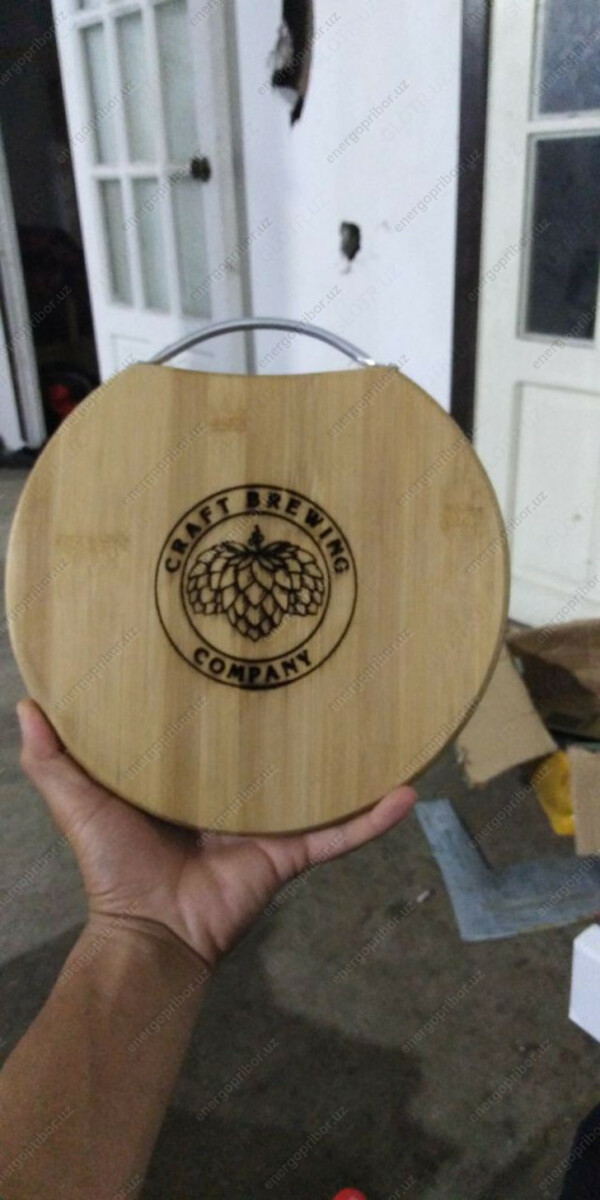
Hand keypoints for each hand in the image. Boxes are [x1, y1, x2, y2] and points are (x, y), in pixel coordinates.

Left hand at [17, 699, 415, 967]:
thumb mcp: (77, 801)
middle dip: (299, 714)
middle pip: (274, 749)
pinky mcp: (290, 853)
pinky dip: (374, 817)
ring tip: (386, 715)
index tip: (246, 646)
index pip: (215, 728)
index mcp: (191, 777)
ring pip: (318, 784)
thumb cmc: (112, 866)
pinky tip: (408, 788)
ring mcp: (268, 822)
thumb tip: (26, 703)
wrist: (148, 931)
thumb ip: (52, 758)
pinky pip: (340, 833)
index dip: (227, 692)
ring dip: (352, 758)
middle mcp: (234, 794)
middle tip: (325, 660)